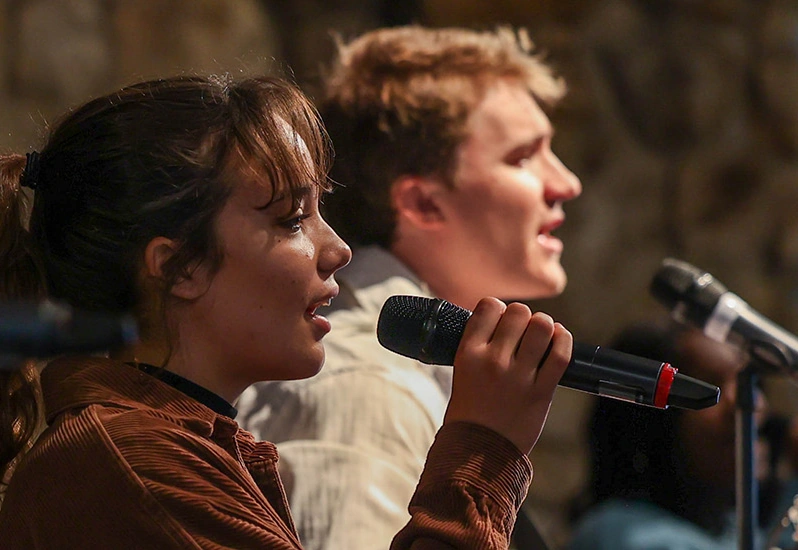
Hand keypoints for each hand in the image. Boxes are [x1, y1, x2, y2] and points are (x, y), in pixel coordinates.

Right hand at [443, 297, 571, 454]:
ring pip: (542, 327)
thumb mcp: (463, 372)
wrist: (477, 455)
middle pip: (518, 312)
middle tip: (524, 332)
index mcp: (468, 353)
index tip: (502, 321)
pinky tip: (559, 340)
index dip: (499, 309)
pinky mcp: (541, 392)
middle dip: (524, 317)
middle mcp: (492, 360)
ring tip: (542, 336)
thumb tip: (504, 320)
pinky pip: (560, 354)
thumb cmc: (469, 413)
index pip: (489, 306)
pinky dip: (564, 340)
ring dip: (545, 326)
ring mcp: (518, 376)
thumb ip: (480, 346)